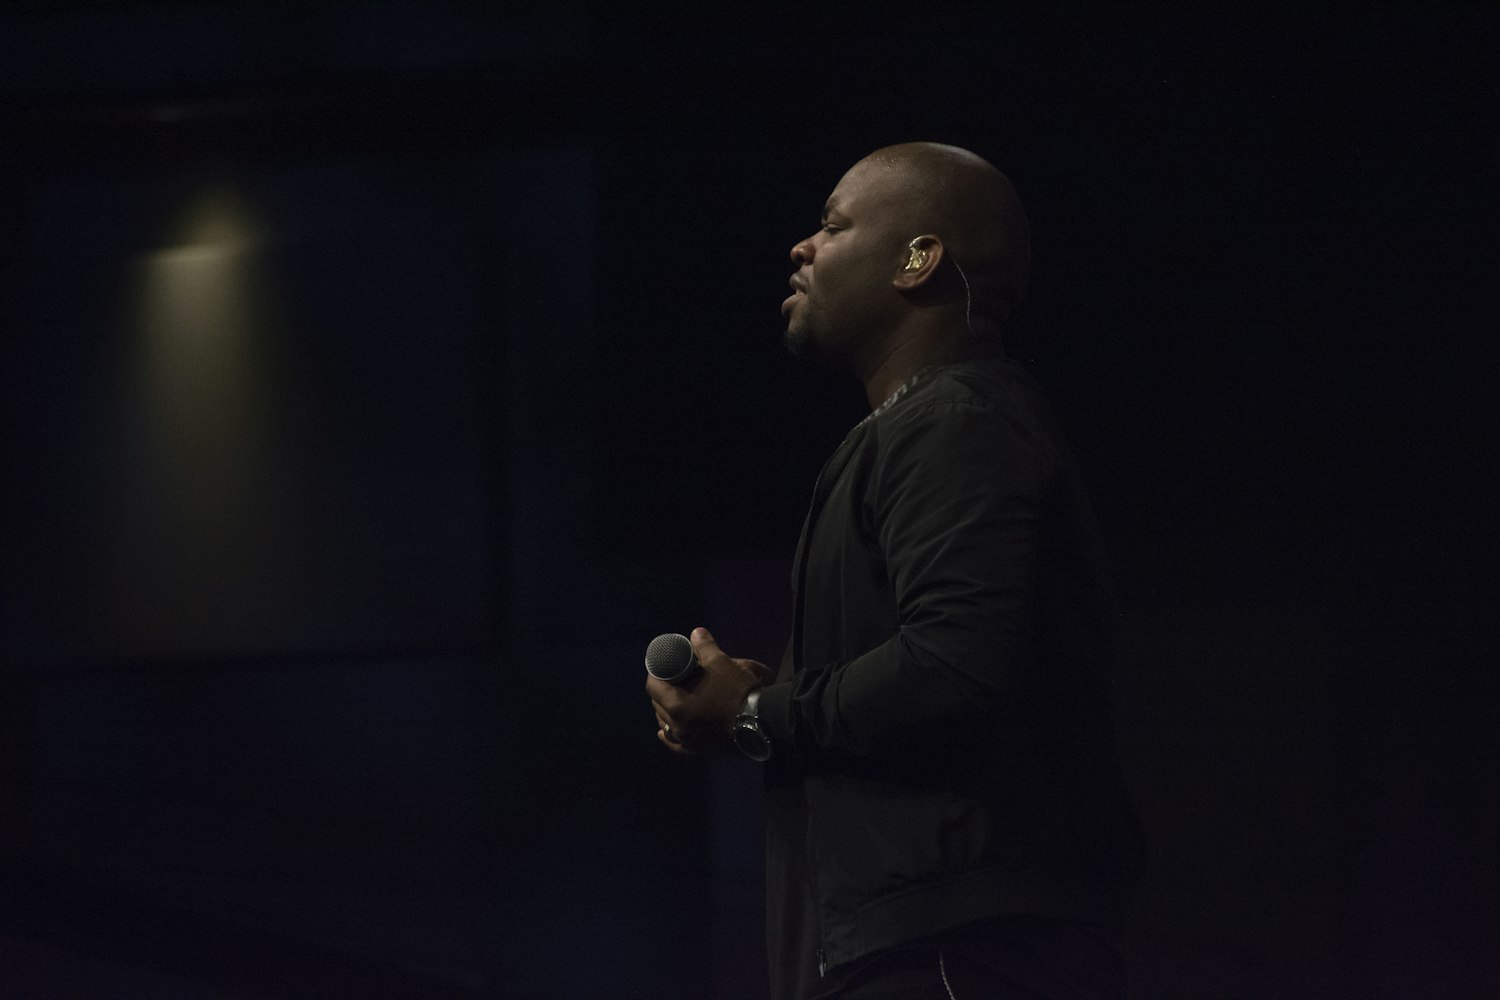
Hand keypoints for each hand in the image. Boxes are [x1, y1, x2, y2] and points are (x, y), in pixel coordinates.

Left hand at [647, 627, 771, 754]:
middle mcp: (677, 726)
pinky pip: (676, 744)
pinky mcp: (698, 750)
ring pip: (665, 724)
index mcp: (677, 705)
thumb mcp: (721, 663)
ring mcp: (687, 740)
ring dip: (665, 711)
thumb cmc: (738, 691)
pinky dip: (669, 735)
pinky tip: (666, 731)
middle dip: (661, 691)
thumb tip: (697, 633)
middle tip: (670, 680)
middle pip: (658, 705)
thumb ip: (705, 647)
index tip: (661, 667)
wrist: (760, 721)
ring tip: (672, 701)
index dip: (655, 674)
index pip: (653, 687)